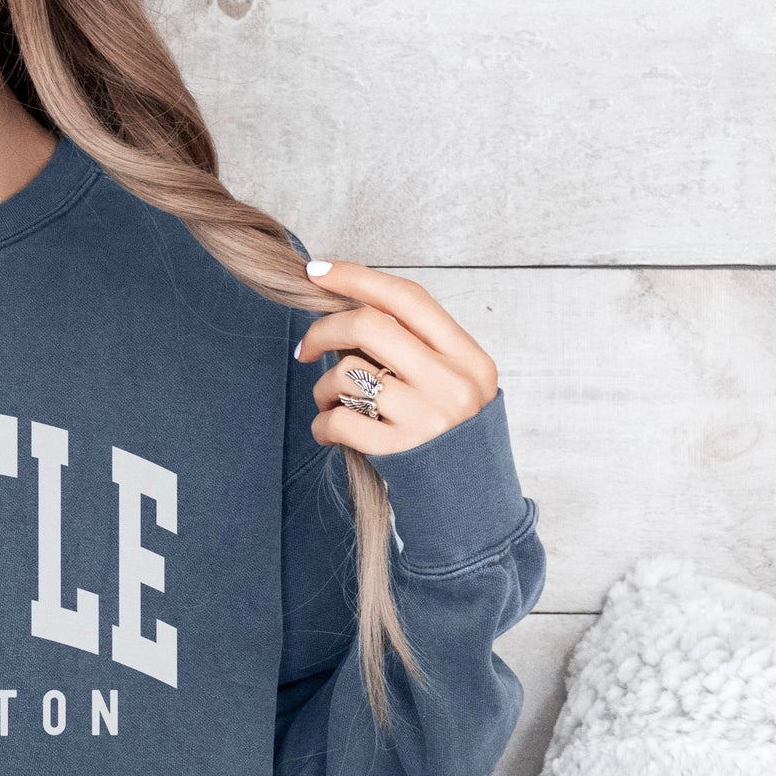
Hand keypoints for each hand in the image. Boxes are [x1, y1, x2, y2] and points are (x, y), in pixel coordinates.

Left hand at [292, 259, 498, 455]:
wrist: (469, 504)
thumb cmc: (450, 437)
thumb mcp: (454, 384)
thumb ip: (417, 350)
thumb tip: (349, 313)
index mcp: (468, 357)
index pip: (407, 298)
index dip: (358, 278)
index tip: (318, 271)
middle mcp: (451, 382)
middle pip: (370, 326)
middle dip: (325, 330)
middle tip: (306, 348)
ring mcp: (427, 418)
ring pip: (347, 375)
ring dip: (323, 386)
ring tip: (329, 401)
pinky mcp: (399, 452)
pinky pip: (338, 420)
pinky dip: (322, 423)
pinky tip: (330, 431)